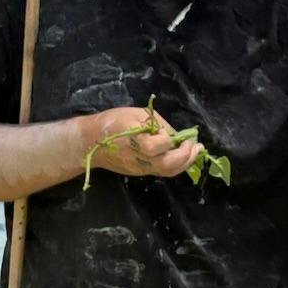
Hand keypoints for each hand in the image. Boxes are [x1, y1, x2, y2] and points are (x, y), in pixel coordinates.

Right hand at [86, 105, 200, 179]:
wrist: (91, 142)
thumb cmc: (113, 122)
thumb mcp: (136, 114)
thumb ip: (157, 124)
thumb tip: (175, 135)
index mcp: (136, 142)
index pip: (157, 146)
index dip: (168, 139)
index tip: (170, 132)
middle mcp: (140, 160)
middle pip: (168, 165)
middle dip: (187, 156)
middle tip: (196, 145)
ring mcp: (140, 169)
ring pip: (168, 172)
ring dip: (185, 163)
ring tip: (195, 151)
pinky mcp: (140, 172)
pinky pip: (161, 171)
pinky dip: (175, 165)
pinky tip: (182, 155)